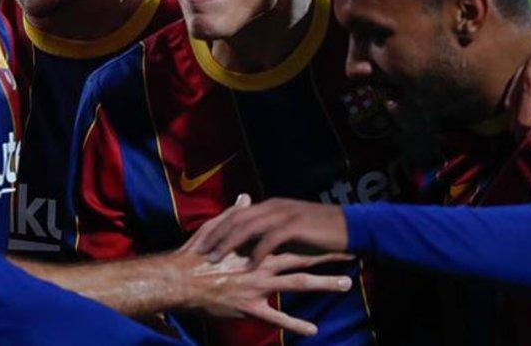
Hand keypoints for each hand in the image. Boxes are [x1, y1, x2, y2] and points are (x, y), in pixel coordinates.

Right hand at [172, 195, 352, 336]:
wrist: (180, 280)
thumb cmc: (195, 254)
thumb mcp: (213, 228)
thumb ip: (233, 215)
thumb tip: (245, 198)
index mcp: (254, 247)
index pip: (288, 239)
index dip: (310, 237)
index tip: (329, 235)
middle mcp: (261, 265)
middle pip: (301, 259)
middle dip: (327, 256)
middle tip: (350, 254)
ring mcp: (258, 287)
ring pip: (297, 284)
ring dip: (323, 283)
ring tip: (346, 284)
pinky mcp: (250, 307)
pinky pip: (277, 319)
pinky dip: (295, 325)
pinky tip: (314, 331)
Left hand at [195, 197, 347, 266]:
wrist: (350, 227)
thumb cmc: (318, 232)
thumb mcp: (289, 230)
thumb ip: (268, 232)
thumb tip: (247, 243)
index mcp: (269, 205)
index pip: (235, 214)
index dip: (217, 227)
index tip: (201, 242)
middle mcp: (273, 206)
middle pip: (236, 218)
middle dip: (216, 235)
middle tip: (201, 251)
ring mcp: (284, 214)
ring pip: (248, 227)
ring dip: (230, 243)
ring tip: (216, 258)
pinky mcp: (296, 225)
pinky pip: (270, 239)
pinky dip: (258, 252)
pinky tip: (248, 266)